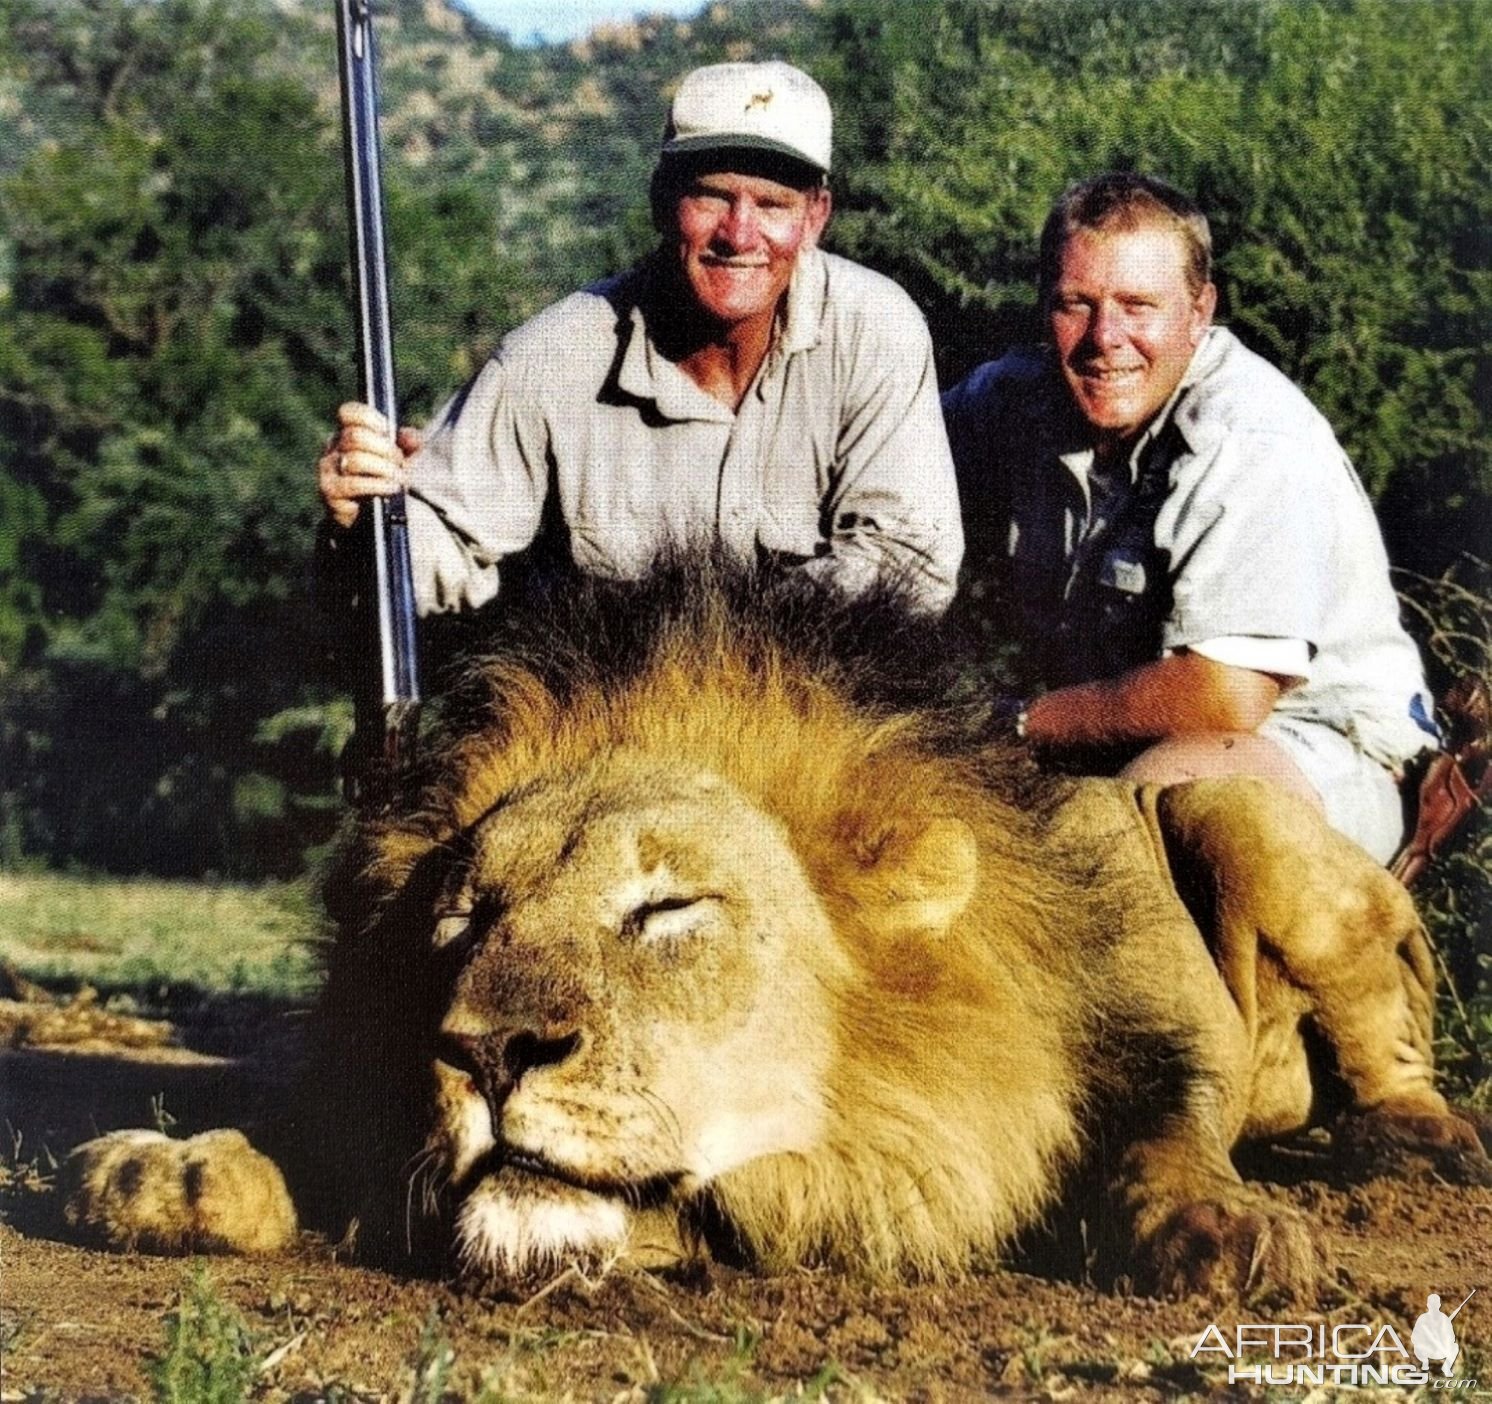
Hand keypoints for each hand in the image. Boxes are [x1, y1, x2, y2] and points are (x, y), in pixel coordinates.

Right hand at [318, 401, 421, 528]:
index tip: (388, 430)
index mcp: (347, 432)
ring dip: (384, 469)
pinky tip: (391, 488)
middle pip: (355, 437)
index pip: (349, 412)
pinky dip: (377, 485)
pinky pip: (354, 484)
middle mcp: (333, 448)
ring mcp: (329, 470)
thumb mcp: (398, 458)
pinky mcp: (331, 492)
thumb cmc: (382, 478)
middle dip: (385, 449)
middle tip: (399, 462)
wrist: (366, 515)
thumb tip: (412, 437)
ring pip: (356, 460)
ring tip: (398, 478)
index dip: (370, 418)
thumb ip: (408, 444)